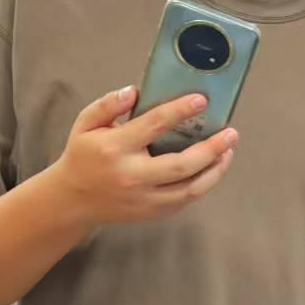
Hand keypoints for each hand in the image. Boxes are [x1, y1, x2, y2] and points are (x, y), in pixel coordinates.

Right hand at [53, 87, 237, 232]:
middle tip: (231, 133)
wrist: (73, 199)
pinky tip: (212, 170)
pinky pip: (184, 201)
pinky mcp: (151, 213)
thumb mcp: (85, 123)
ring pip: (190, 189)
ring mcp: (144, 199)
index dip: (180, 111)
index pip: (154, 125)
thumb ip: (107, 105)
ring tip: (228, 152)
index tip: (201, 100)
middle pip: (181, 165)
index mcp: (115, 148)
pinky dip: (203, 185)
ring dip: (215, 171)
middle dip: (211, 150)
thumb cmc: (83, 155)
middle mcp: (133, 176)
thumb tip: (134, 91)